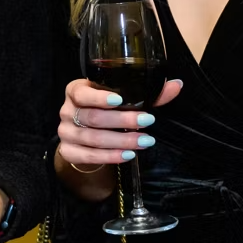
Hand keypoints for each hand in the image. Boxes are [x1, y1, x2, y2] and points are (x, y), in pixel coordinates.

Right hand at [52, 77, 184, 199]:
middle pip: (93, 117)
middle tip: (148, 121)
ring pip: (93, 138)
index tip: (120, 99)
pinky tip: (128, 155)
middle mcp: (67, 111)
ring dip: (121, 141)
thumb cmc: (106, 110)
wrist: (86, 135)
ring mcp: (65, 133)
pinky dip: (110, 156)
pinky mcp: (68, 152)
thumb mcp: (123, 98)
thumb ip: (147, 93)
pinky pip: (89, 156)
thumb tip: (176, 85)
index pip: (82, 93)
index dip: (99, 97)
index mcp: (75, 91)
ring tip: (144, 141)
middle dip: (123, 120)